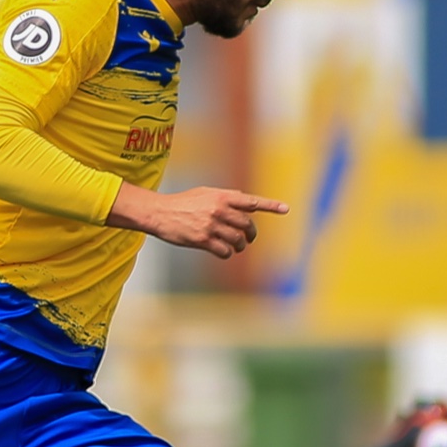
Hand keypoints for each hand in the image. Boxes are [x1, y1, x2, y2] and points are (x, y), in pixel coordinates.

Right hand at [110, 185, 289, 258]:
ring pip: (238, 240)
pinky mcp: (203, 240)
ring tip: (236, 246)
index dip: (270, 205)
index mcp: (221, 196)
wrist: (160, 213)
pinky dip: (227, 253)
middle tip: (249, 238)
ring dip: (239, 246)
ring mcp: (211, 225)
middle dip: (251, 234)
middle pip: (247, 224)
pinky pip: (225, 251)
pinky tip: (222, 251)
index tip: (285, 209)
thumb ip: (226, 196)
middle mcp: (219, 209)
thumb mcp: (205, 192)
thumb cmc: (183, 203)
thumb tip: (246, 201)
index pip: (251, 201)